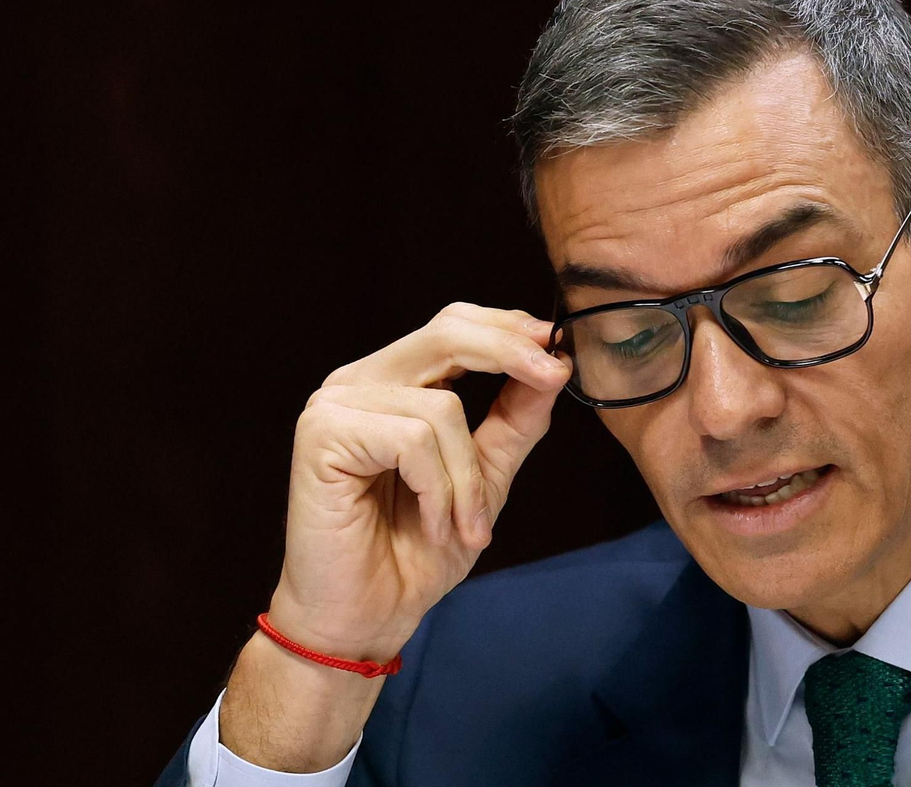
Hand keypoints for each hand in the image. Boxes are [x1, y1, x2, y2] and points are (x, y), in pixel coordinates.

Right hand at [266, 301, 569, 661]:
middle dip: (510, 354)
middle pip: (446, 335)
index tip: (558, 345)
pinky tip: (430, 526)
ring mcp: (334, 405)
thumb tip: (556, 363)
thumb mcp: (486, 476)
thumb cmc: (416, 551)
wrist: (367, 617)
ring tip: (463, 525)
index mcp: (393, 382)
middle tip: (554, 376)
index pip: (453, 325)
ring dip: (468, 479)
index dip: (508, 328)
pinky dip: (438, 491)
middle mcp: (358, 382)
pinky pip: (412, 441)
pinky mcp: (321, 436)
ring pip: (441, 407)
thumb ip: (516, 419)